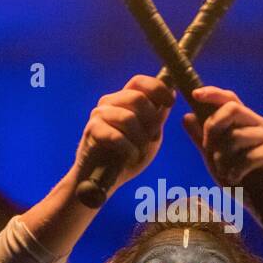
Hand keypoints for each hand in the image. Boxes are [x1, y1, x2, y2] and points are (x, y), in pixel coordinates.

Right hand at [71, 75, 174, 193]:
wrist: (104, 180)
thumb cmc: (128, 156)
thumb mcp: (150, 135)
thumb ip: (158, 116)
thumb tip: (171, 91)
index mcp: (123, 100)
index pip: (140, 82)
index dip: (158, 88)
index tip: (170, 102)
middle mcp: (109, 102)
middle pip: (137, 98)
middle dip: (151, 120)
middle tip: (151, 137)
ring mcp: (98, 115)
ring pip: (128, 118)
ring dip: (140, 139)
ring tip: (138, 150)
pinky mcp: (92, 130)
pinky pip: (117, 136)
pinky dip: (130, 150)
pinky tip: (130, 157)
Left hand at [183, 86, 262, 212]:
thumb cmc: (240, 180)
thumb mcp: (214, 158)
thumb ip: (201, 139)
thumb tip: (186, 116)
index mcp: (245, 121)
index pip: (229, 98)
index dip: (212, 93)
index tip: (195, 95)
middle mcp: (259, 124)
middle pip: (231, 109)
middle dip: (212, 128)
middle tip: (207, 149)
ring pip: (235, 136)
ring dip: (222, 158)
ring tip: (225, 172)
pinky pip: (245, 156)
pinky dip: (234, 171)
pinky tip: (236, 179)